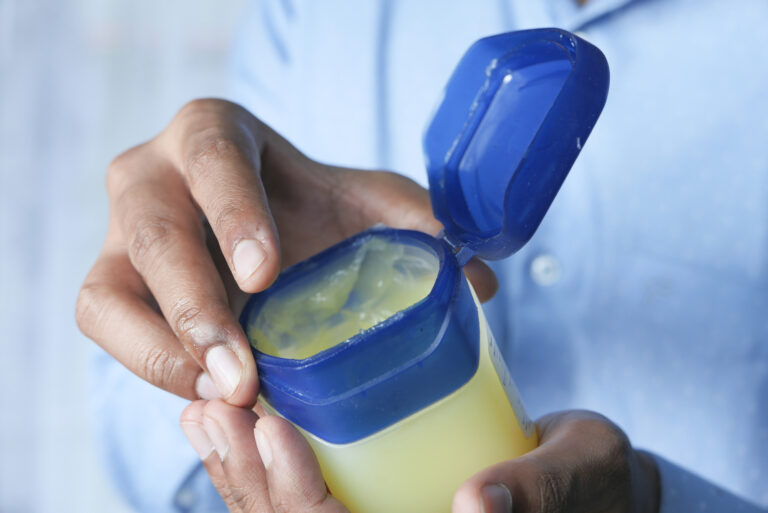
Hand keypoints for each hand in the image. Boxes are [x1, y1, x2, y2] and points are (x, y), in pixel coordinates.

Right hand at [75, 98, 496, 405]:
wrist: (262, 226)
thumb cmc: (310, 208)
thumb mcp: (364, 205)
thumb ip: (417, 226)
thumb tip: (478, 279)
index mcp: (212, 136)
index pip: (214, 158)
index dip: (235, 214)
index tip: (266, 274)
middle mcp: (152, 177)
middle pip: (152, 232)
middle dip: (195, 306)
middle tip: (244, 375)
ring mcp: (120, 234)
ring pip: (106, 294)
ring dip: (162, 352)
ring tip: (227, 396)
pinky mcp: (109, 285)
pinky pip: (107, 329)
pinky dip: (152, 368)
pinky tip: (209, 393)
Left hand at [181, 403, 658, 512]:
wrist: (589, 488)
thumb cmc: (593, 484)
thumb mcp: (578, 477)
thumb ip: (536, 493)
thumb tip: (476, 504)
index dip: (299, 498)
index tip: (271, 427)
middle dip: (249, 479)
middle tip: (214, 410)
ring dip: (240, 473)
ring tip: (208, 413)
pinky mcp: (374, 510)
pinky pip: (305, 499)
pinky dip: (262, 468)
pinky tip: (237, 425)